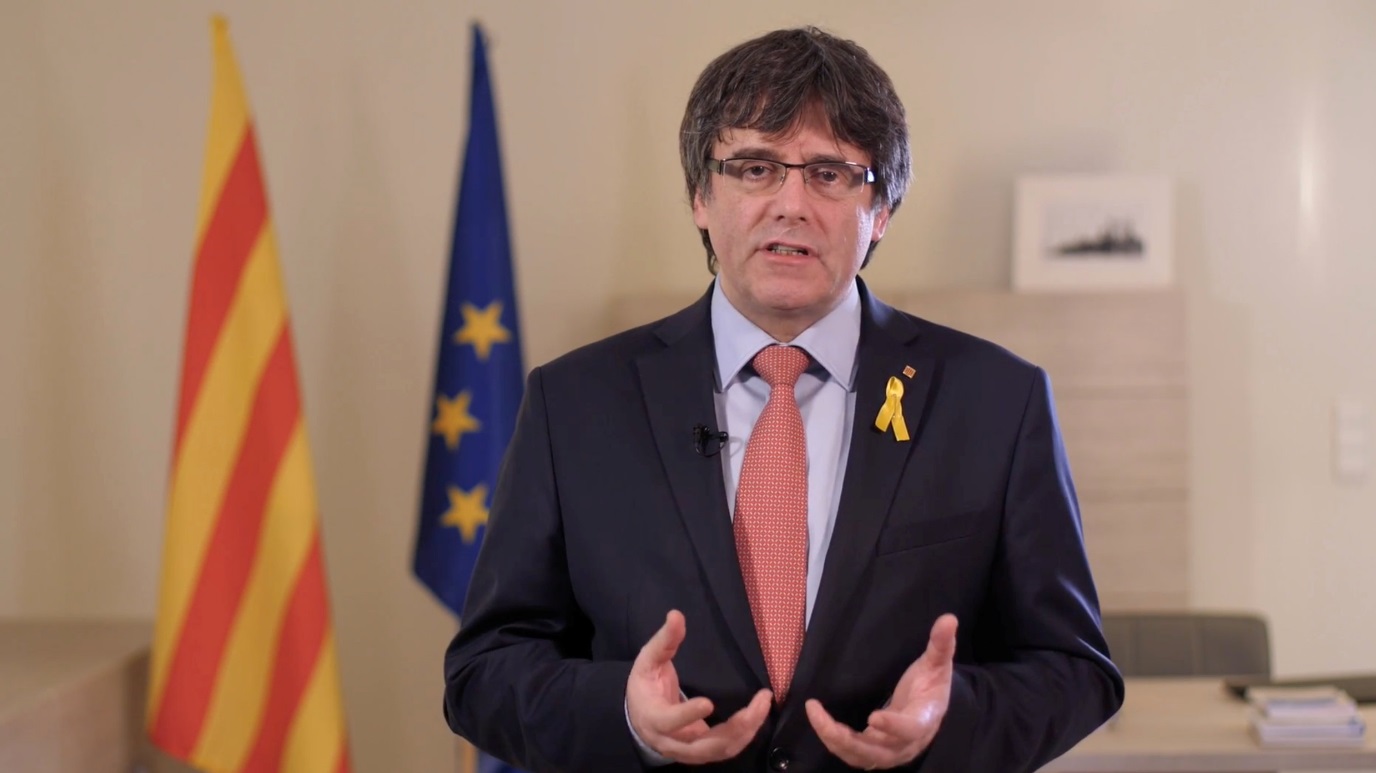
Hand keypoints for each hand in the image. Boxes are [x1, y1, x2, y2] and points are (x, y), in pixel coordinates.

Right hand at [626, 610, 771, 763]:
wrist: (640, 719)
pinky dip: (745, 736)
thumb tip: (676, 615)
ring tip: (763, 704)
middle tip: (759, 703)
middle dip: (736, 727)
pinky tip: (758, 716)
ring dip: (746, 731)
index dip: (687, 716)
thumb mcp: (648, 661)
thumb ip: (664, 641)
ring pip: (719, 750)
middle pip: (704, 745)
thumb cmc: (645, 686)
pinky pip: (726, 750)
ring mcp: (688, 752)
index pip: (669, 722)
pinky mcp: (702, 753)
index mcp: (654, 718)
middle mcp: (671, 742)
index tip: (708, 703)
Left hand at [805, 614, 957, 769]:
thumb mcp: (937, 664)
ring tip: (815, 715)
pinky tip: (821, 722)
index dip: (894, 726)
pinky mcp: (876, 752)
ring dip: (835, 741)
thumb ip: (941, 645)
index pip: (911, 729)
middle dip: (848, 740)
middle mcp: (907, 743)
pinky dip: (835, 743)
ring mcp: (891, 751)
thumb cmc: (932, 685)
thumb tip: (949, 619)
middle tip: (823, 720)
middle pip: (879, 752)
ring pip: (862, 757)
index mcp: (924, 720)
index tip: (873, 716)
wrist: (930, 709)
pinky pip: (854, 754)